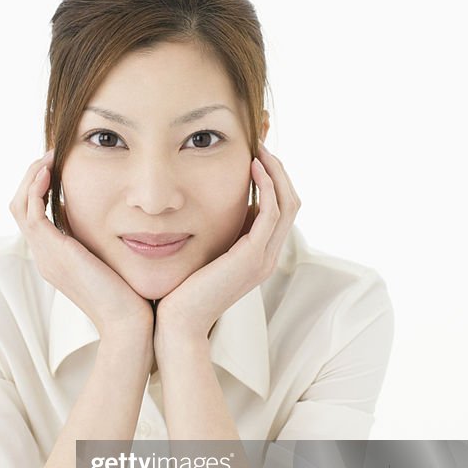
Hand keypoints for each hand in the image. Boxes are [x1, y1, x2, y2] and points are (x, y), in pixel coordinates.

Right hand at [9, 150, 154, 339]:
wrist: (129, 323)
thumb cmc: (133, 296)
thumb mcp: (116, 259)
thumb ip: (109, 239)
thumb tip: (124, 217)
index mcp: (56, 258)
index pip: (35, 215)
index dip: (41, 187)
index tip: (60, 165)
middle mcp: (45, 256)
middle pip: (21, 207)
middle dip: (32, 177)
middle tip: (52, 154)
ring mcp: (46, 255)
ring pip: (20, 205)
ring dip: (32, 176)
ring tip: (50, 156)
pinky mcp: (54, 252)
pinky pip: (32, 212)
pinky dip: (37, 188)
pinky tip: (51, 170)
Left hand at [154, 145, 300, 343]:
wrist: (176, 324)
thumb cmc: (179, 291)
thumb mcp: (201, 254)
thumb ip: (213, 234)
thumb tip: (207, 206)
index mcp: (258, 256)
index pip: (281, 209)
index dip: (274, 179)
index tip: (255, 154)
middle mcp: (267, 257)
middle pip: (291, 201)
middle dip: (279, 170)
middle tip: (261, 143)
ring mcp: (263, 258)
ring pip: (288, 203)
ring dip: (276, 172)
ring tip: (259, 148)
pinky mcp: (252, 257)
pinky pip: (271, 212)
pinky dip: (267, 186)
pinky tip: (251, 167)